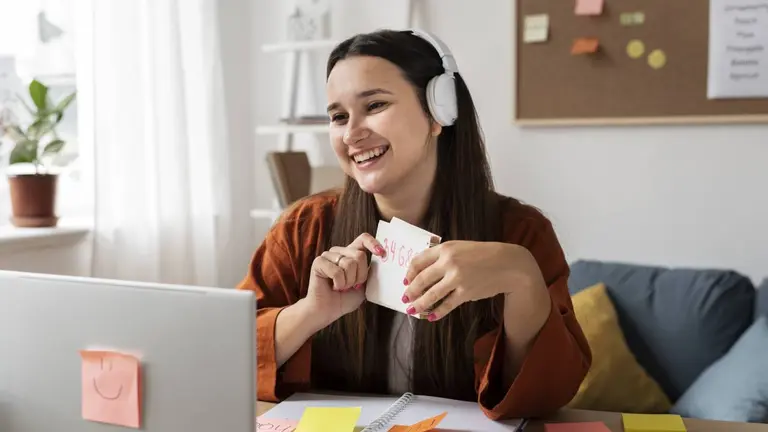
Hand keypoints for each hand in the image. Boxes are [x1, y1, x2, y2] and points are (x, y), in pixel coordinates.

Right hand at [306, 233, 385, 326]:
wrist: (327, 311)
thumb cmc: (344, 299)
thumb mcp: (365, 286)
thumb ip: (371, 273)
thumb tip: (381, 259)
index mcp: (351, 254)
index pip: (363, 239)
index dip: (373, 243)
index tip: (382, 254)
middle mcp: (340, 252)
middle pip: (359, 255)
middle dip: (360, 276)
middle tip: (353, 286)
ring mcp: (328, 255)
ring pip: (349, 263)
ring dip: (348, 282)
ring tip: (341, 287)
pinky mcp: (319, 262)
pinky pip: (337, 271)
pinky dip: (339, 283)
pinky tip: (333, 287)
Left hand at [401, 241, 546, 320]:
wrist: (508, 264)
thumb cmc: (482, 254)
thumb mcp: (460, 247)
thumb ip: (442, 255)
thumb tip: (422, 270)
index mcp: (445, 248)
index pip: (419, 261)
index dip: (409, 272)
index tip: (406, 280)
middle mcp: (449, 262)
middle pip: (422, 279)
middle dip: (411, 291)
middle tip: (405, 298)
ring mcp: (457, 278)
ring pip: (431, 295)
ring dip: (419, 304)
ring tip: (412, 310)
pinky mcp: (466, 292)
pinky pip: (447, 305)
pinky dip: (437, 312)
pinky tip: (431, 317)